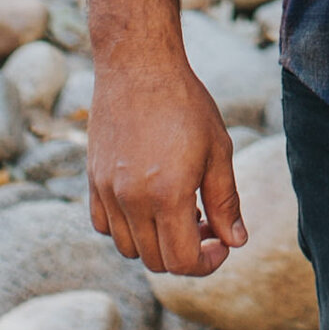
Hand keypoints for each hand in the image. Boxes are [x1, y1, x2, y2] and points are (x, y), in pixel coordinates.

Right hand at [88, 58, 245, 278]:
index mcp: (168, 195)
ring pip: (129, 248)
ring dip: (156, 243)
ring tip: (178, 210)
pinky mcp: (93, 180)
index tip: (221, 244)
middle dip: (186, 253)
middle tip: (205, 223)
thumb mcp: (218, 150)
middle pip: (157, 261)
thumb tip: (236, 241)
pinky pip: (104, 226)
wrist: (138, 66)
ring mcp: (107, 192)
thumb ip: (226, 201)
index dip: (208, 263)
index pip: (183, 262)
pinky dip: (126, 228)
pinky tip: (147, 203)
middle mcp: (132, 200)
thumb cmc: (185, 104)